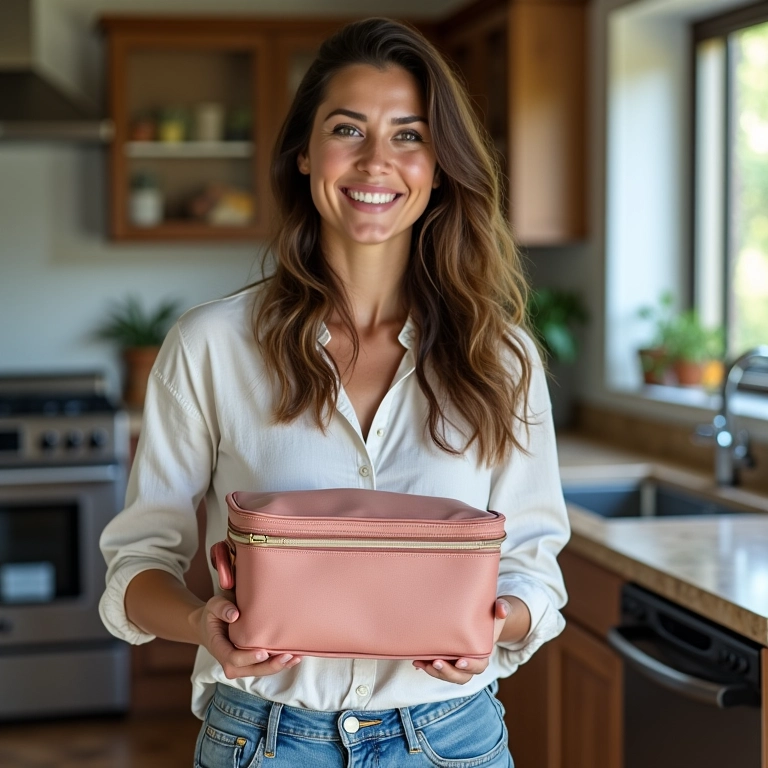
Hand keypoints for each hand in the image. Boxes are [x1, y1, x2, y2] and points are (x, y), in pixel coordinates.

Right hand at [190, 593, 301, 678]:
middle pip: (249, 670)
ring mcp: (241, 663)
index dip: (248, 658)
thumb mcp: (213, 605)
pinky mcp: (251, 661)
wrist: (211, 624)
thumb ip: (222, 608)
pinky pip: (264, 667)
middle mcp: (229, 660)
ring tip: (296, 657)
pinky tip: (295, 658)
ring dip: (278, 667)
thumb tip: (234, 615)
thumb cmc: (214, 613)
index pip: (232, 658)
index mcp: (218, 647)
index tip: (263, 653)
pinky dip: (280, 664)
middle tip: (287, 656)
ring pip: (259, 671)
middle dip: (269, 666)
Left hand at [412, 596, 529, 684]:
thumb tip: (501, 609)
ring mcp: (456, 664)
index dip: (470, 666)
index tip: (460, 661)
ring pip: (447, 675)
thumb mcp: (497, 612)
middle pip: (461, 676)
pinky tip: (417, 660)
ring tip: (421, 662)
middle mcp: (470, 663)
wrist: (480, 621)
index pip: (479, 666)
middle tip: (436, 663)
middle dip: (448, 673)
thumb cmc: (490, 617)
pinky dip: (426, 666)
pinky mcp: (446, 660)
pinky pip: (436, 668)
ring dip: (434, 672)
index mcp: (483, 655)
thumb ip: (502, 609)